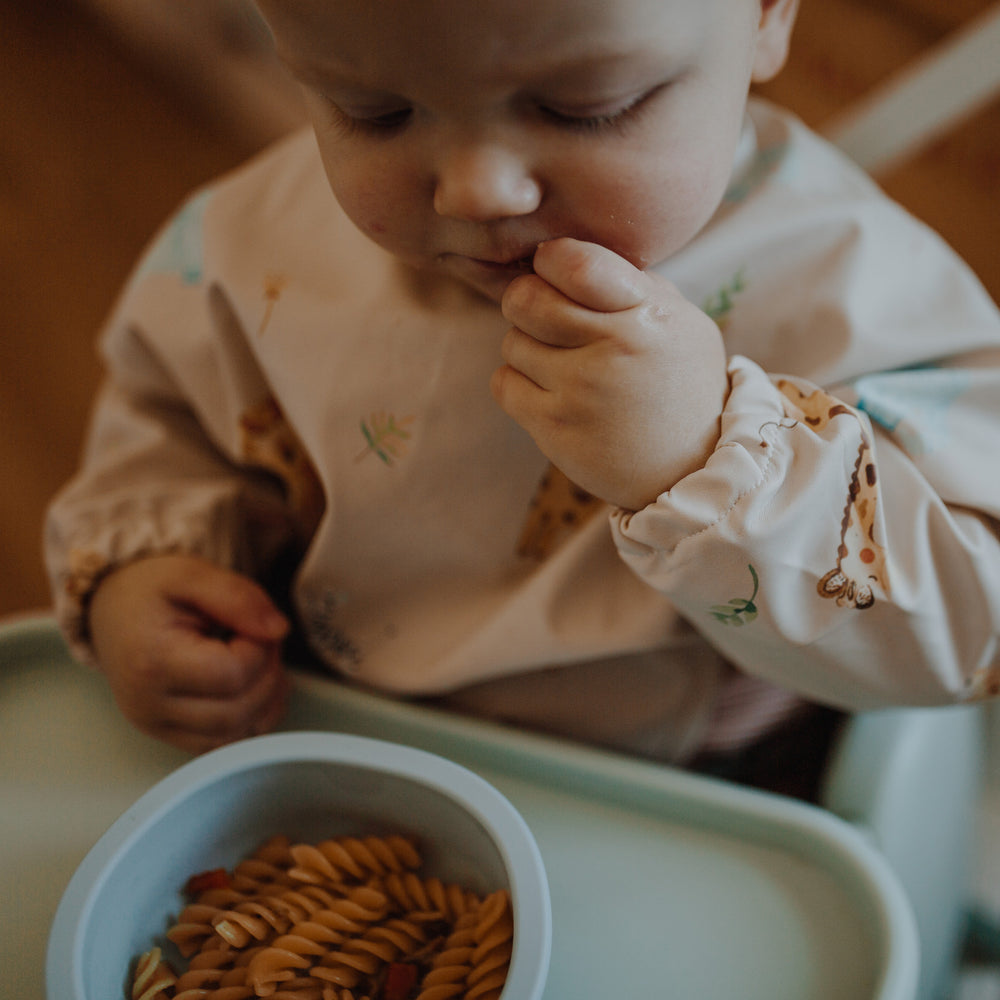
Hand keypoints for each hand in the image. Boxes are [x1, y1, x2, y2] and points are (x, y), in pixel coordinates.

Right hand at [88, 554, 289, 753]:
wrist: (112, 610)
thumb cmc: (148, 591)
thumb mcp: (191, 573)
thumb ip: (238, 597)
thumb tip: (278, 630)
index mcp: (152, 663)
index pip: (232, 674)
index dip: (260, 648)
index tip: (252, 623)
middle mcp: (149, 707)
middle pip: (236, 712)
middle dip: (267, 674)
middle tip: (260, 639)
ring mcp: (157, 727)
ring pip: (234, 736)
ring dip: (265, 700)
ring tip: (256, 659)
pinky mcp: (168, 735)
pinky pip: (224, 744)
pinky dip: (251, 718)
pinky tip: (253, 684)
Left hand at [492, 238, 727, 510]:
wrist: (692, 466)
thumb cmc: (680, 383)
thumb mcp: (679, 321)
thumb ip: (629, 284)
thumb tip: (562, 256)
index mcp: (646, 312)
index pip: (576, 263)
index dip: (550, 260)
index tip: (553, 271)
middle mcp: (614, 348)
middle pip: (525, 300)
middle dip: (526, 302)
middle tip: (545, 317)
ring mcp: (582, 391)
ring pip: (512, 342)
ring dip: (528, 348)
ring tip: (562, 363)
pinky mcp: (556, 429)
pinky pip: (504, 384)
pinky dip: (518, 383)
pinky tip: (549, 391)